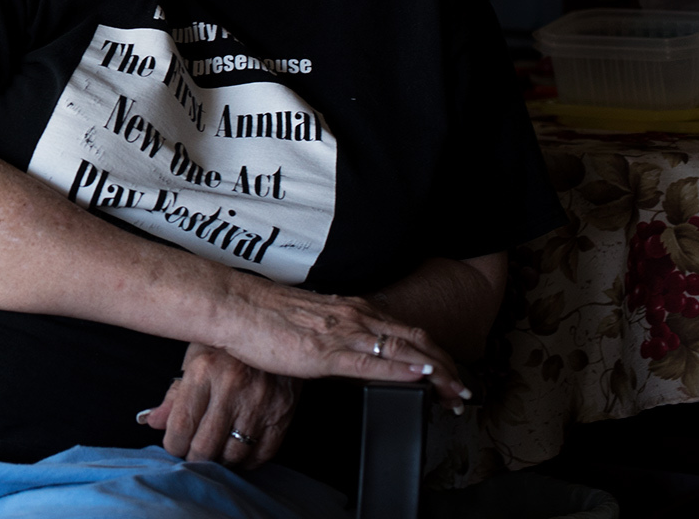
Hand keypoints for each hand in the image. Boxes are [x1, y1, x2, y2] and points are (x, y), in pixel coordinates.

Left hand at [142, 343, 296, 467]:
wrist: (276, 334)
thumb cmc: (229, 349)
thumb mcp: (195, 360)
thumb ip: (174, 395)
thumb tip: (151, 421)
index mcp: (203, 371)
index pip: (181, 425)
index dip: (173, 445)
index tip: (175, 446)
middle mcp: (231, 387)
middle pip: (205, 446)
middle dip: (195, 457)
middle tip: (194, 453)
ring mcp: (259, 403)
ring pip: (233, 455)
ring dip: (221, 461)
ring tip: (216, 451)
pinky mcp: (282, 415)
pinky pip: (262, 454)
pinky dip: (247, 461)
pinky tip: (239, 450)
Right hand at [213, 276, 471, 411]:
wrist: (234, 307)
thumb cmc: (263, 317)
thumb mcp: (312, 323)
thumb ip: (336, 335)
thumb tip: (350, 352)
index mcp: (352, 310)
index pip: (406, 332)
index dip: (436, 353)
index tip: (451, 374)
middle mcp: (354, 317)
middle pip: (416, 340)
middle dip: (447, 366)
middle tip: (464, 390)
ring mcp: (342, 334)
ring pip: (403, 352)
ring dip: (436, 373)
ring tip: (455, 391)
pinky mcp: (326, 353)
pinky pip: (373, 362)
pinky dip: (403, 370)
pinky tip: (421, 377)